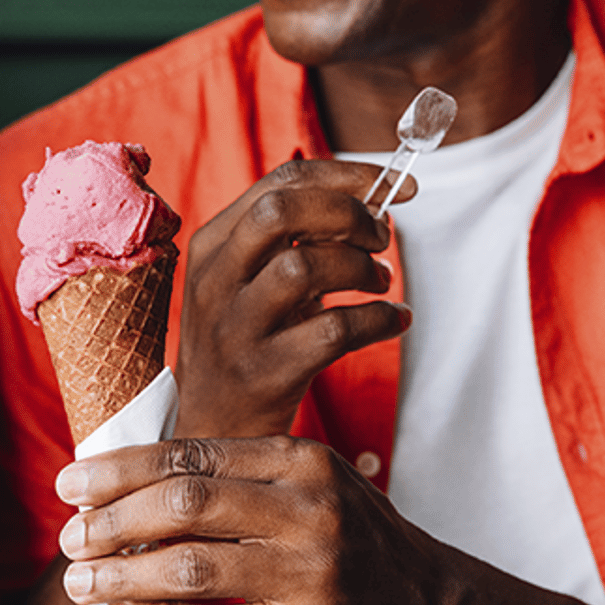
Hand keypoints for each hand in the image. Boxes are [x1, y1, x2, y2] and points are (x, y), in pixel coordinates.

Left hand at [54, 436, 479, 604]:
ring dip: (122, 577)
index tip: (70, 484)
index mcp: (300, 460)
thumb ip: (233, 478)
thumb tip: (123, 485)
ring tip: (80, 583)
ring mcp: (312, 572)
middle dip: (112, 521)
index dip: (120, 469)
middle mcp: (309, 508)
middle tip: (69, 538)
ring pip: (190, 568)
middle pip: (184, 503)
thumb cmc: (351, 539)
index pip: (190, 454)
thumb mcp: (307, 485)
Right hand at [175, 159, 414, 437]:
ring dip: (361, 268)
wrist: (213, 430)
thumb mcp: (245, 282)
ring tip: (378, 282)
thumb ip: (290, 240)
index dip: (345, 175)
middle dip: (347, 213)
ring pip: (305, 267)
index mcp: (211, 247)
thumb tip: (371, 202)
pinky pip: (335, 330)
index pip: (277, 183)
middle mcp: (214, 283)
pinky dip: (379, 319)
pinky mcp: (265, 373)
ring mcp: (236, 329)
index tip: (393, 184)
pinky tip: (392, 320)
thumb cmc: (243, 344)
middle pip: (281, 212)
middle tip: (378, 238)